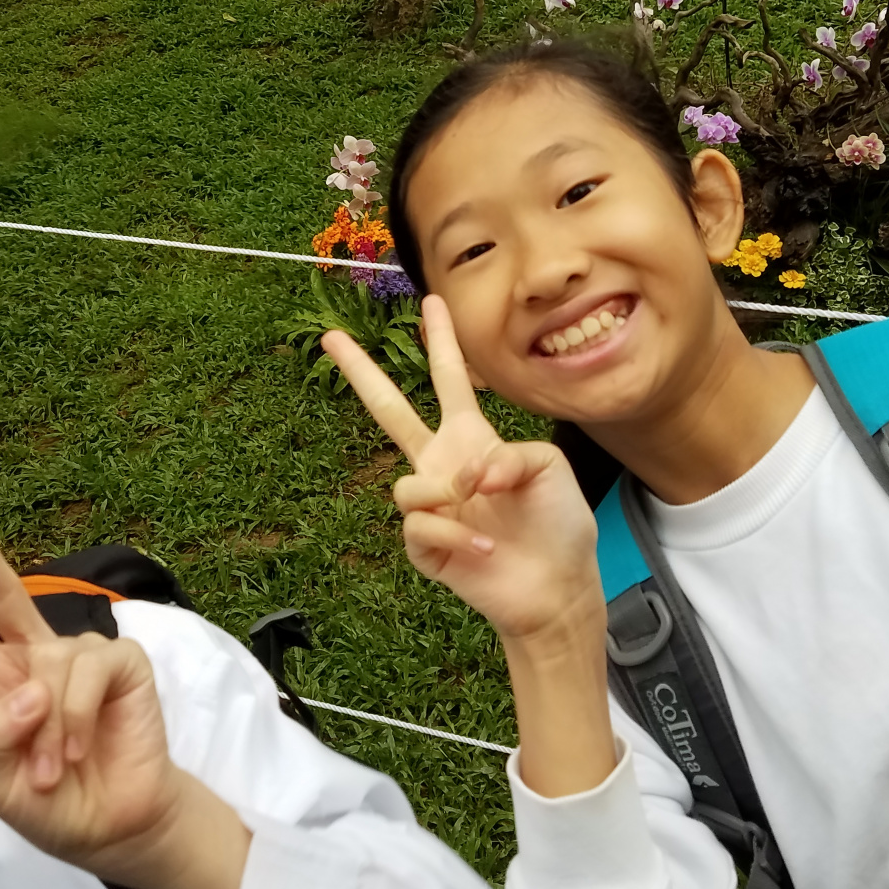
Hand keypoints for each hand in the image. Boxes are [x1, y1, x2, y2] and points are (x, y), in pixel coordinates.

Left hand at [0, 494, 249, 888]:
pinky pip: (89, 672)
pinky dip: (77, 718)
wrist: (113, 829)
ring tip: (54, 771)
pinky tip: (80, 749)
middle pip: (1, 590)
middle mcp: (34, 656)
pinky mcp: (123, 664)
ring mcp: (79, 656)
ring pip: (48, 665)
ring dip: (47, 731)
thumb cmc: (52, 805)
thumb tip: (25, 690)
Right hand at [323, 298, 616, 795]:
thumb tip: (467, 474)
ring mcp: (430, 506)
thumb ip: (512, 453)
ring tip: (481, 515)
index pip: (449, 381)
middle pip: (390, 412)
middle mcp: (444, 465)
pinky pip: (420, 527)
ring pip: (408, 486)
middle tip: (330, 336)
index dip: (441, 342)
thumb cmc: (558, 525)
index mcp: (473, 438)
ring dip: (447, 497)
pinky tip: (484, 552)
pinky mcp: (423, 545)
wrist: (556, 587)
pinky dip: (458, 538)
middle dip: (361, 373)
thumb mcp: (552, 469)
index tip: (430, 301)